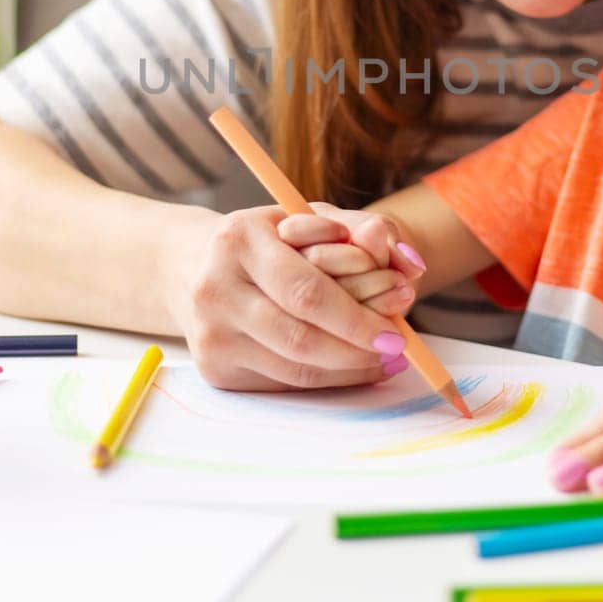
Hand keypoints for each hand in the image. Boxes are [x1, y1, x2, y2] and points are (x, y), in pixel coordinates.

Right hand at [172, 206, 416, 392]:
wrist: (191, 265)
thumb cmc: (268, 239)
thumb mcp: (310, 218)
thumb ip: (363, 231)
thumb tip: (411, 263)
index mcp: (238, 239)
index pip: (306, 290)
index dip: (356, 316)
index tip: (397, 328)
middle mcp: (215, 288)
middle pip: (299, 337)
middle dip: (357, 349)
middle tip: (397, 349)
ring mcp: (210, 334)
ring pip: (293, 369)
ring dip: (347, 369)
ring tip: (382, 358)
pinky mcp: (214, 368)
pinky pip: (282, 383)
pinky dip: (325, 379)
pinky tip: (351, 365)